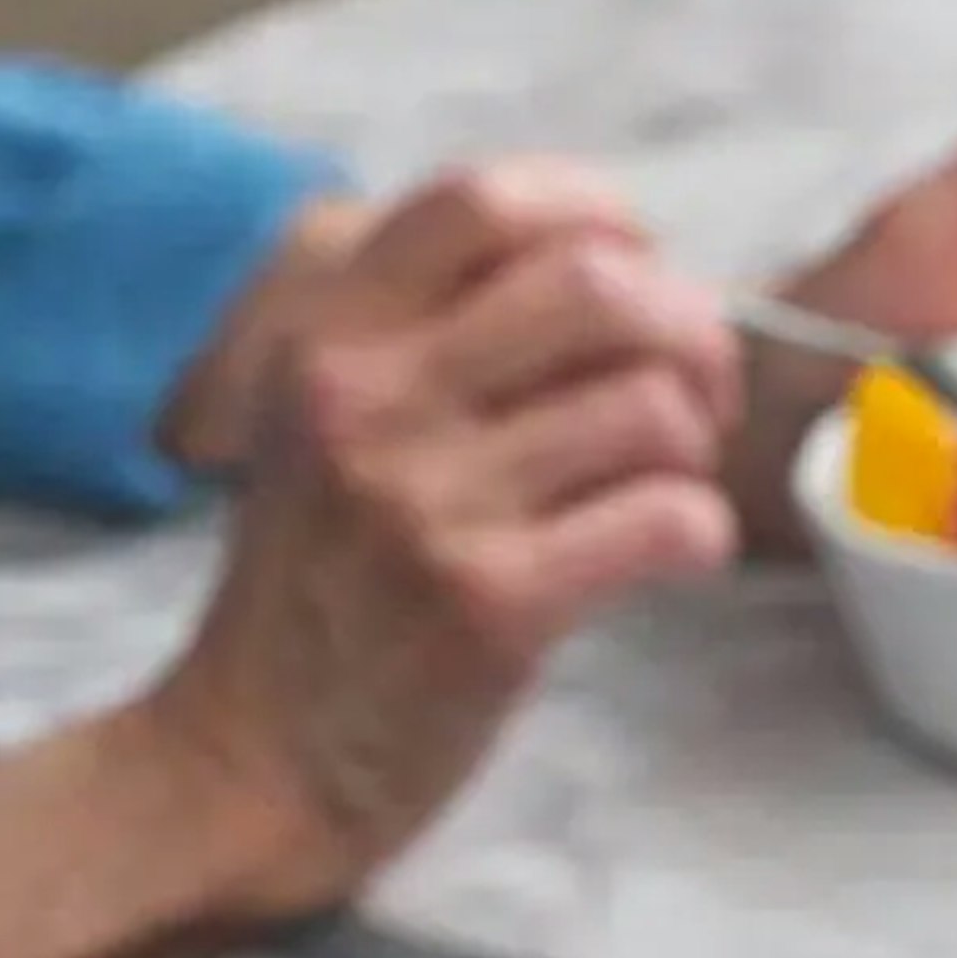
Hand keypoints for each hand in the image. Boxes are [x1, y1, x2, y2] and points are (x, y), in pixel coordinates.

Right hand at [145, 166, 738, 913]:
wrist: (255, 758)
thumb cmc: (325, 590)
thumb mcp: (329, 425)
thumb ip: (436, 339)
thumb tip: (623, 279)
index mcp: (330, 333)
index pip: (488, 200)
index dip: (604, 221)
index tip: (642, 279)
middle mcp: (369, 395)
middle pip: (603, 288)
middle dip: (691, 338)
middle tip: (696, 403)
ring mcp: (428, 498)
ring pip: (653, 407)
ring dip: (698, 451)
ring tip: (664, 491)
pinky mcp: (492, 600)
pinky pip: (668, 518)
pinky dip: (700, 535)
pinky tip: (670, 556)